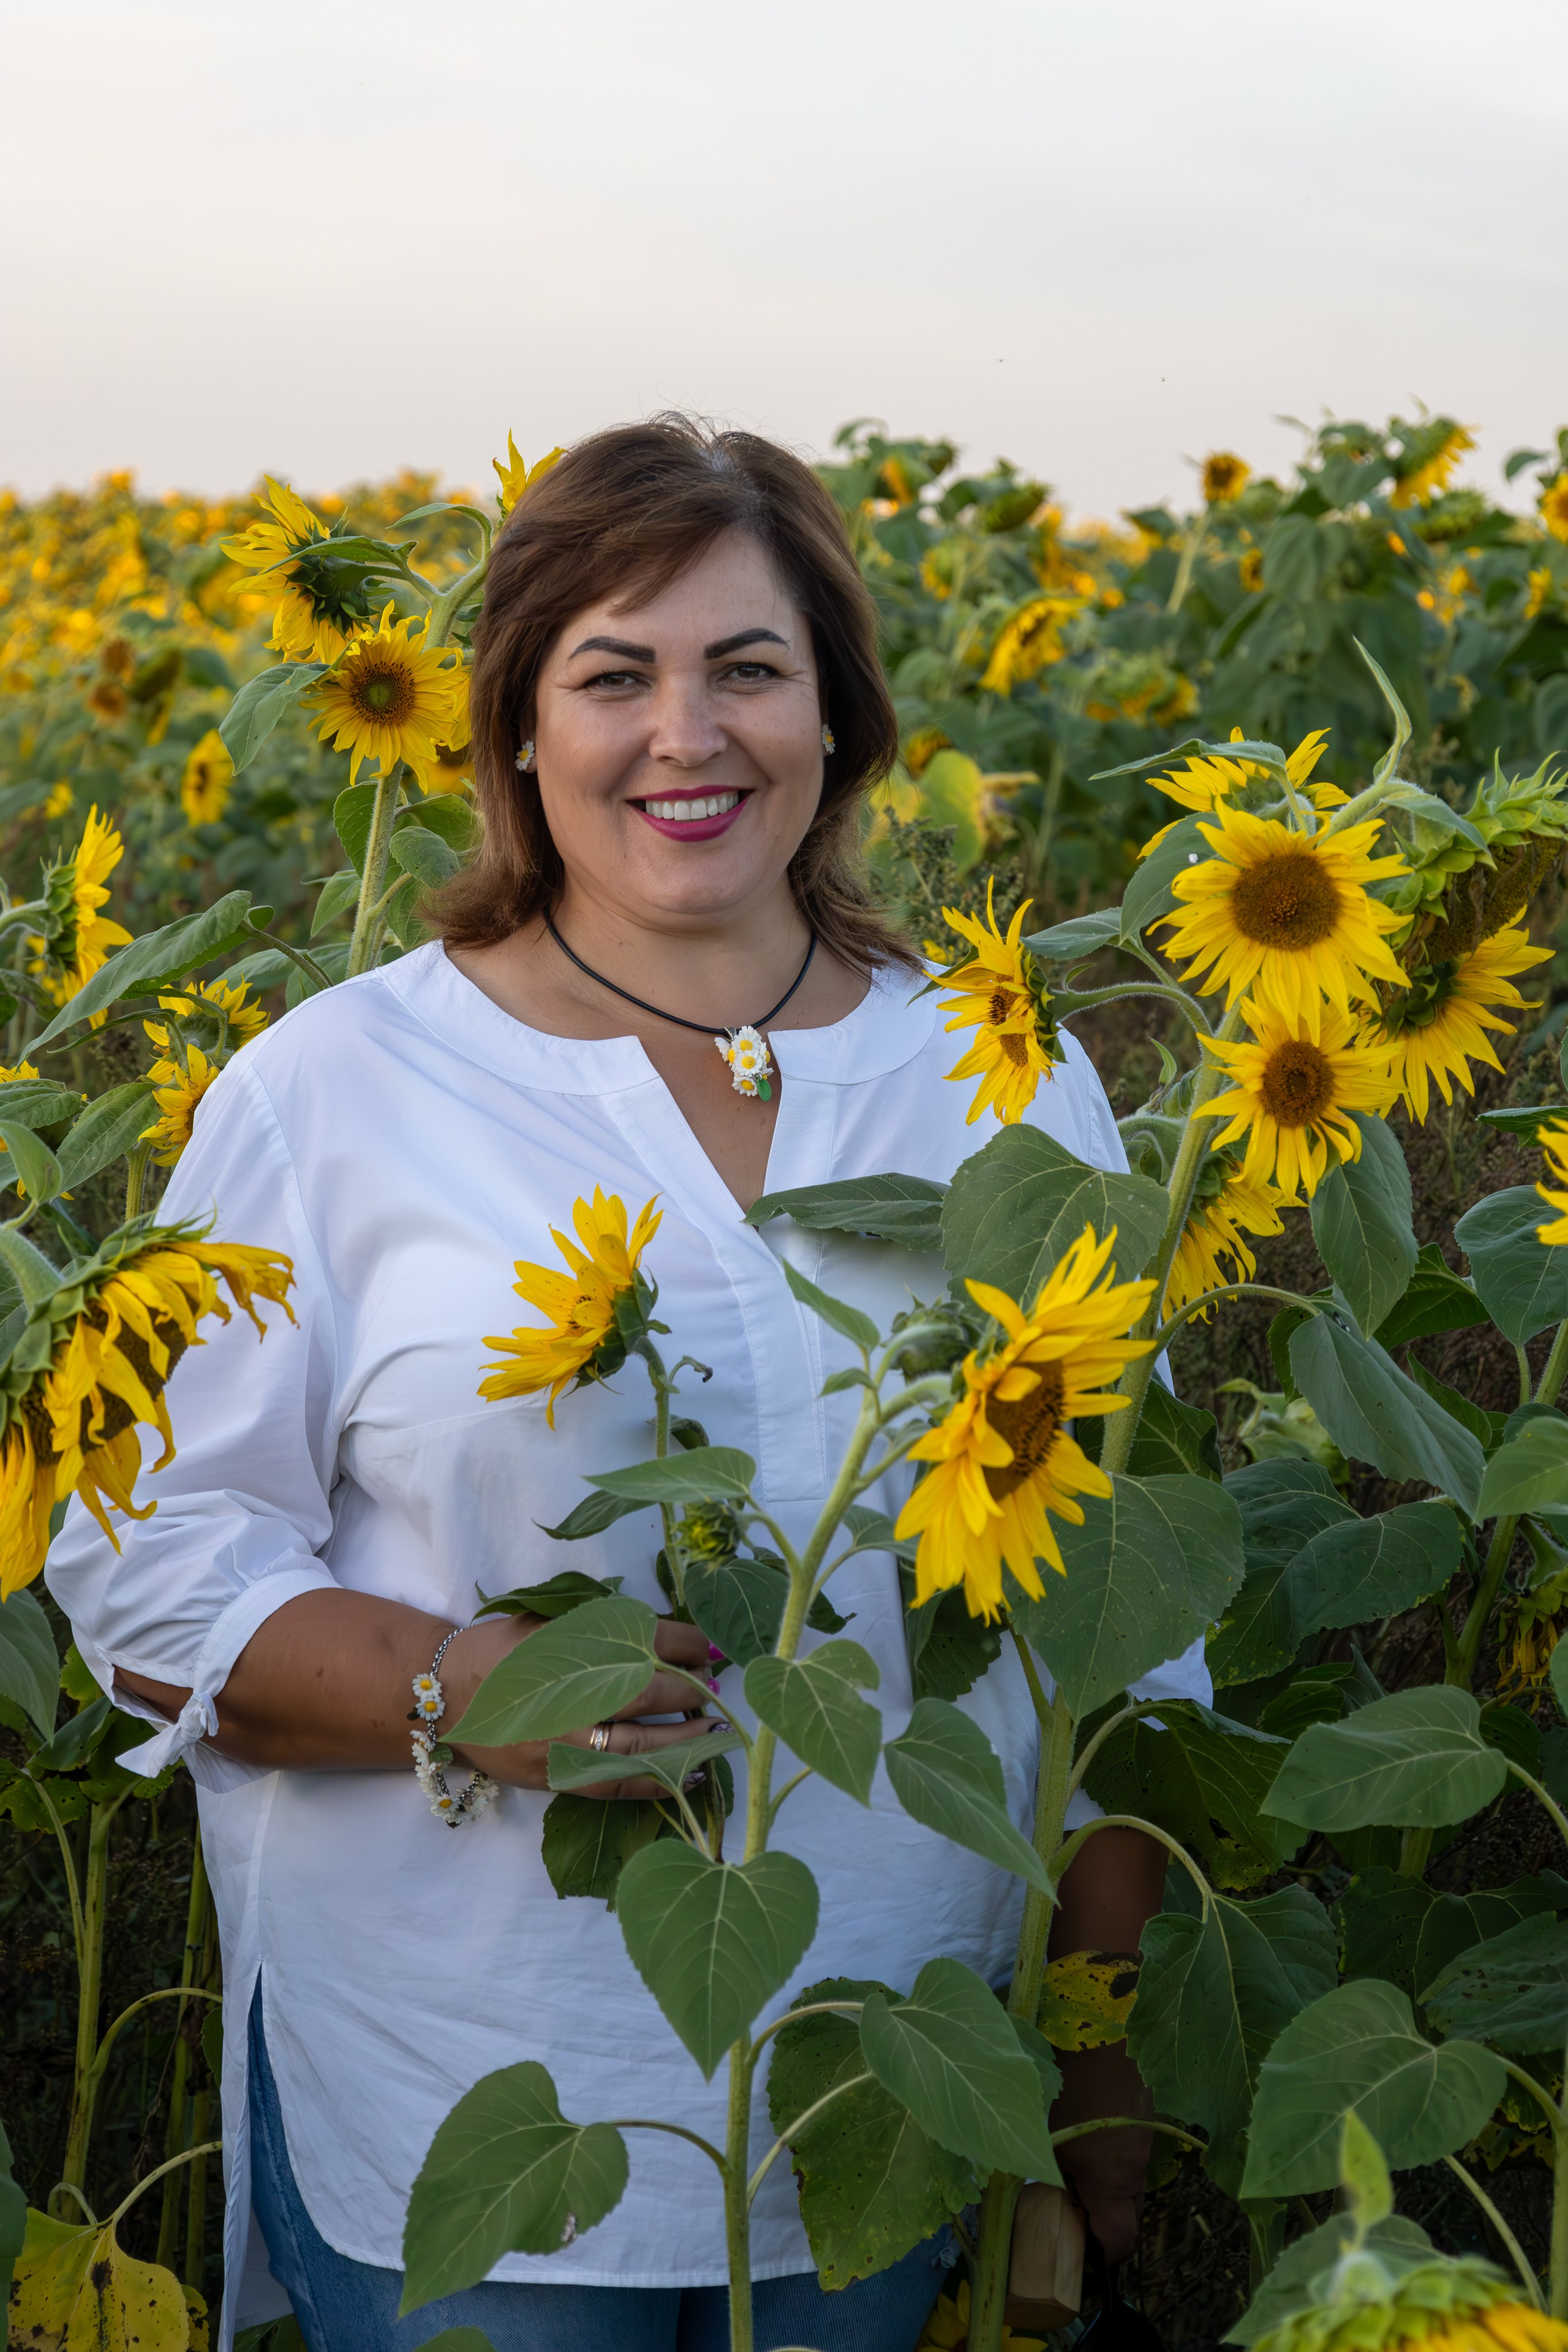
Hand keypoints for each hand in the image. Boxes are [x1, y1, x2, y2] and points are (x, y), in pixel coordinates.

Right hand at [446, 1613, 724, 1798]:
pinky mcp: (555, 1779)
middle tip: (715, 1684)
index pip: (642, 1640)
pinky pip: (618, 1787)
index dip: (685, 1642)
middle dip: (691, 1688)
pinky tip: (694, 1772)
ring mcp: (559, 1744)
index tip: (710, 1644)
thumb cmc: (501, 1650)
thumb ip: (603, 1626)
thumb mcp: (548, 1621)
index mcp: (562, 1645)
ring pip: (639, 1746)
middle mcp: (563, 1695)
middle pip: (646, 1692)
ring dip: (687, 1738)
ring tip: (718, 1730)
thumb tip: (673, 1636)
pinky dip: (660, 1781)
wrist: (441, 1696)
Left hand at [1052, 2045, 1151, 2262]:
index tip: (1078, 2254)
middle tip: (1070, 2214)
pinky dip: (1112, 2154)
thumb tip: (1045, 2196)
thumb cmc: (1062, 2079)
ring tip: (1071, 2169)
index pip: (1121, 2240)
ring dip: (1106, 2184)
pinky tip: (1085, 2134)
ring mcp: (1145, 2135)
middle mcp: (1136, 2163)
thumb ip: (1050, 2172)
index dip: (1102, 2256)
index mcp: (1113, 2178)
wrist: (1098, 2019)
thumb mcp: (1045, 2133)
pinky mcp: (1145, 2110)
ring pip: (1130, 2178)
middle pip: (1130, 2213)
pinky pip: (1131, 2148)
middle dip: (1104, 2222)